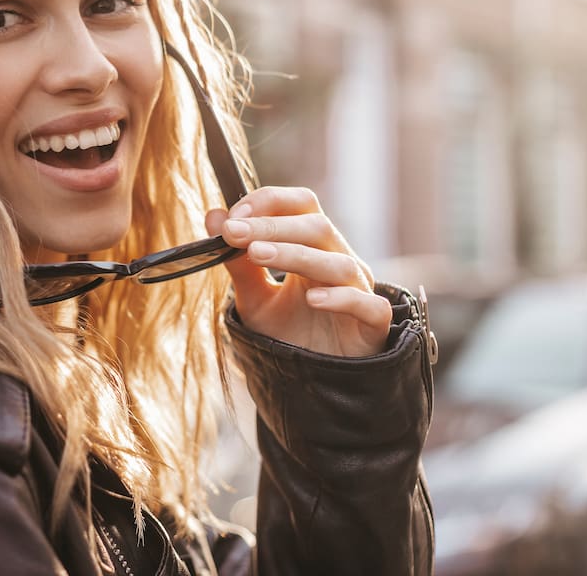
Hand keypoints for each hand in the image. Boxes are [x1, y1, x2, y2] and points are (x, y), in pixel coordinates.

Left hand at [205, 186, 390, 357]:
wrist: (314, 383)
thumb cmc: (289, 333)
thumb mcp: (255, 298)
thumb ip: (237, 261)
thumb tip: (213, 216)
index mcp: (313, 245)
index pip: (300, 204)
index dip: (269, 202)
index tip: (232, 218)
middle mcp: (339, 259)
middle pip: (317, 226)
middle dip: (271, 226)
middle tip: (233, 233)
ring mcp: (360, 289)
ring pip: (337, 262)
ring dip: (295, 254)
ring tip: (257, 254)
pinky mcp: (373, 322)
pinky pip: (366, 303)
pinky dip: (341, 297)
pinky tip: (313, 299)